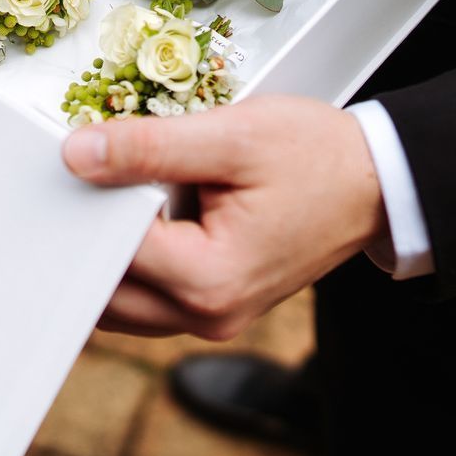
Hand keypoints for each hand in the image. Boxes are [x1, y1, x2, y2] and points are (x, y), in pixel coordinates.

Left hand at [63, 96, 384, 339]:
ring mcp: (211, 318)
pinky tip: (151, 212)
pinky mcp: (215, 306)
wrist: (377, 183)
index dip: (88, 200)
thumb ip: (151, 147)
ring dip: (113, 252)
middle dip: (91, 237)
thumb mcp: (235, 136)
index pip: (110, 248)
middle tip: (96, 177)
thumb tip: (79, 155)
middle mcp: (207, 314)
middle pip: (105, 289)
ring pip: (122, 301)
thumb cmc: (319, 157)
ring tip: (130, 192)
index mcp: (209, 279)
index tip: (82, 162)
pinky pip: (151, 296)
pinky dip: (139, 260)